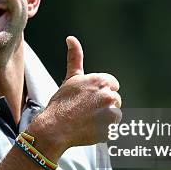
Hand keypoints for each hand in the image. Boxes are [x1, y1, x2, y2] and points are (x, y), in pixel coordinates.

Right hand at [28, 36, 121, 152]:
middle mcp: (108, 95)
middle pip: (115, 100)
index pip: (113, 85)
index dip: (101, 92)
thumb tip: (71, 38)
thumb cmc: (61, 103)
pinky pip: (114, 129)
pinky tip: (91, 129)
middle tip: (86, 111)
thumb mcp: (70, 78)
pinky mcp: (111, 129)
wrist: (55, 128)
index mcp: (101, 80)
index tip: (89, 99)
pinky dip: (105, 131)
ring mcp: (111, 113)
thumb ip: (75, 58)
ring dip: (105, 119)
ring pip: (115, 114)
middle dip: (104, 105)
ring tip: (88, 121)